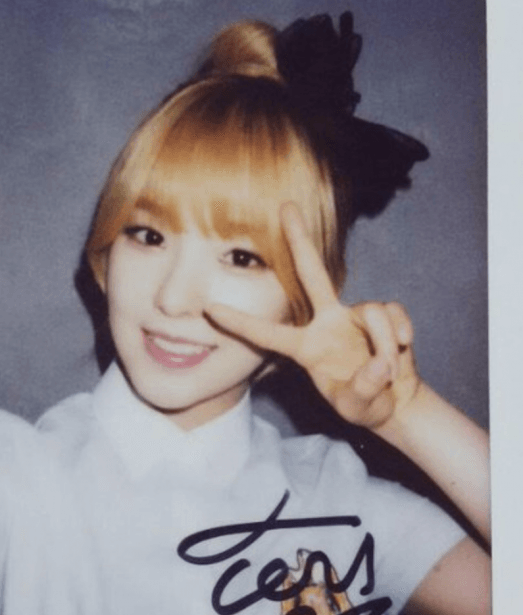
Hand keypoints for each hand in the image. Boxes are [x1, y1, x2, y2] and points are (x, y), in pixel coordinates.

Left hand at [207, 202, 420, 431]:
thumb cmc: (365, 405)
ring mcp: (354, 316)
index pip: (268, 334)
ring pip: (370, 311)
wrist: (397, 402)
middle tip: (286, 207)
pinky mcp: (384, 316)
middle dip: (300, 240)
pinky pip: (392, 313)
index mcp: (306, 348)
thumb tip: (378, 362)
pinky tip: (404, 348)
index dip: (240, 323)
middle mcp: (326, 323)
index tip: (209, 310)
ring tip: (387, 371)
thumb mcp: (357, 407)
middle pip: (312, 273)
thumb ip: (363, 389)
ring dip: (383, 343)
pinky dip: (400, 333)